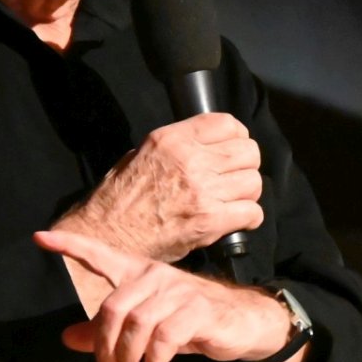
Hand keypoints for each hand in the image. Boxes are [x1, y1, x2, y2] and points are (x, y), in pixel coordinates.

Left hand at [33, 230, 304, 361]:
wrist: (242, 322)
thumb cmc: (190, 321)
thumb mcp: (145, 328)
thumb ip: (106, 331)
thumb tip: (67, 338)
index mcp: (140, 274)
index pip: (101, 256)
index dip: (71, 247)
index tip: (40, 238)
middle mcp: (157, 277)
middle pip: (113, 307)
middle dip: (105, 346)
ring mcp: (179, 292)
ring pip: (137, 324)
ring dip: (128, 358)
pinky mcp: (198, 311)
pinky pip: (165, 337)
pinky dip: (154, 361)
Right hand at [56, 113, 263, 262]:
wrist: (108, 238)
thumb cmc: (119, 199)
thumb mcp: (140, 154)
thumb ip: (176, 145)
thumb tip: (207, 144)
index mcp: (171, 139)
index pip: (226, 124)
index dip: (238, 136)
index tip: (234, 148)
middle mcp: (190, 160)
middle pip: (248, 152)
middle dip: (245, 166)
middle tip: (234, 178)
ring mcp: (201, 191)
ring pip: (253, 182)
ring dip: (247, 193)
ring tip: (232, 201)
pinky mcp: (209, 221)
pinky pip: (252, 212)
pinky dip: (249, 218)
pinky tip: (235, 220)